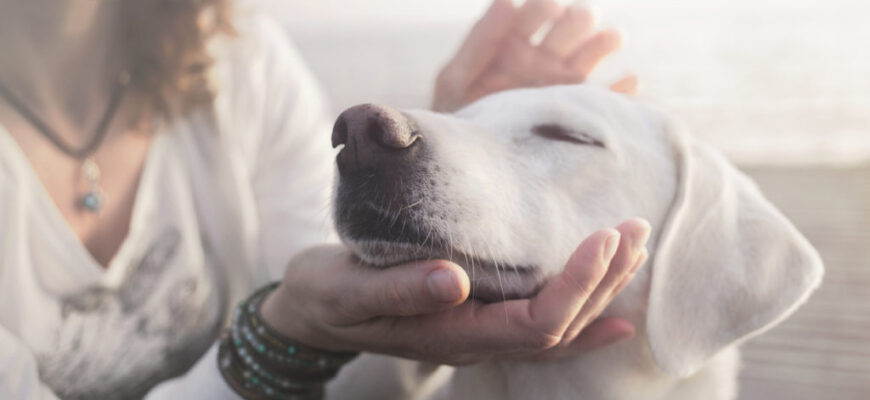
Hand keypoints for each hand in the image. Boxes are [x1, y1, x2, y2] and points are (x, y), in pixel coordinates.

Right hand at [260, 219, 649, 364]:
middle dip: (603, 280)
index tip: (604, 238)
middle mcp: (475, 340)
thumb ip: (398, 290)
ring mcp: (479, 332)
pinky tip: (614, 312)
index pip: (536, 323)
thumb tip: (454, 280)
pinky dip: (582, 315)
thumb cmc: (326, 296)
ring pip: (557, 326)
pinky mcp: (477, 317)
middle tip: (633, 229)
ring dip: (600, 290)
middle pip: (560, 326)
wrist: (312, 310)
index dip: (577, 286)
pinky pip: (541, 326)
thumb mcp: (347, 290)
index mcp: (452, 334)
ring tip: (633, 248)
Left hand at [432, 0, 636, 112]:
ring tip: (611, 38)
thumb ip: (480, 42)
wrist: (471, 164)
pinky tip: (629, 82)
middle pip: (570, 26)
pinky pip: (609, 98)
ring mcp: (563, 84)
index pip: (535, 13)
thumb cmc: (458, 118)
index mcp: (513, 44)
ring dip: (605, 41)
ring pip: (594, 52)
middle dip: (578, 19)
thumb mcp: (456, 80)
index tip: (550, 9)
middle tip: (580, 21)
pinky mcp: (579, 112)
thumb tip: (506, 0)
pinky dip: (623, 90)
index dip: (543, 7)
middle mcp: (543, 58)